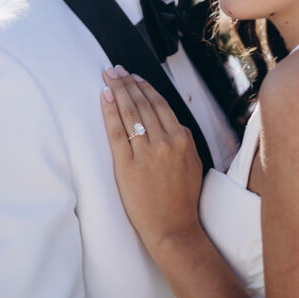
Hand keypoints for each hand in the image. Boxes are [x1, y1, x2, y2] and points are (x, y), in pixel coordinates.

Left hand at [101, 66, 202, 258]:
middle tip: (116, 69)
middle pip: (142, 104)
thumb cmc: (184, 198)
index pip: (160, 105)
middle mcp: (165, 141)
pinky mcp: (127, 165)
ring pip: (129, 113)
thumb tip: (168, 120)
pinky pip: (116, 132)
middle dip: (128, 83)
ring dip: (118, 91)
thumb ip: (182, 139)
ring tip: (109, 76)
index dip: (145, 88)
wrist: (173, 228)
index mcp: (182, 138)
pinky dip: (109, 111)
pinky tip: (105, 97)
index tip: (135, 76)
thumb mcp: (193, 162)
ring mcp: (146, 153)